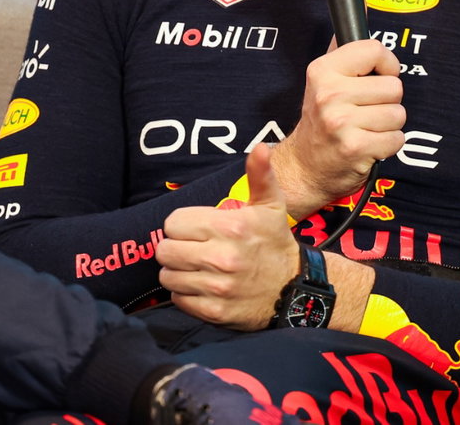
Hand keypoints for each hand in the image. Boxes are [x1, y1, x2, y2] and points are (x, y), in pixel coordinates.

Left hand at [157, 144, 301, 330]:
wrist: (294, 289)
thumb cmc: (274, 243)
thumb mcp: (271, 206)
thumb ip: (260, 175)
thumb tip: (261, 148)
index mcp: (231, 227)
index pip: (173, 223)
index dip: (182, 225)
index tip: (197, 230)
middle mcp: (222, 258)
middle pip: (165, 250)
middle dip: (176, 247)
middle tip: (193, 249)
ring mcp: (217, 288)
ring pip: (167, 276)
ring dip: (178, 271)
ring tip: (197, 268)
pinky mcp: (214, 312)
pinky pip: (178, 299)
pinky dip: (186, 293)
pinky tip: (203, 286)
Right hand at [272, 39, 405, 218]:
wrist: (304, 166)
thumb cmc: (321, 119)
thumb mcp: (325, 78)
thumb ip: (346, 45)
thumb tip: (369, 2)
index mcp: (323, 70)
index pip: (375, 50)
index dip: (385, 65)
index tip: (377, 76)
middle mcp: (330, 94)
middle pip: (394, 86)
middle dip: (387, 101)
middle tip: (365, 111)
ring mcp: (342, 122)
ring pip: (399, 114)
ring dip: (388, 124)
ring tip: (366, 128)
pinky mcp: (356, 148)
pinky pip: (397, 139)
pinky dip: (388, 144)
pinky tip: (369, 144)